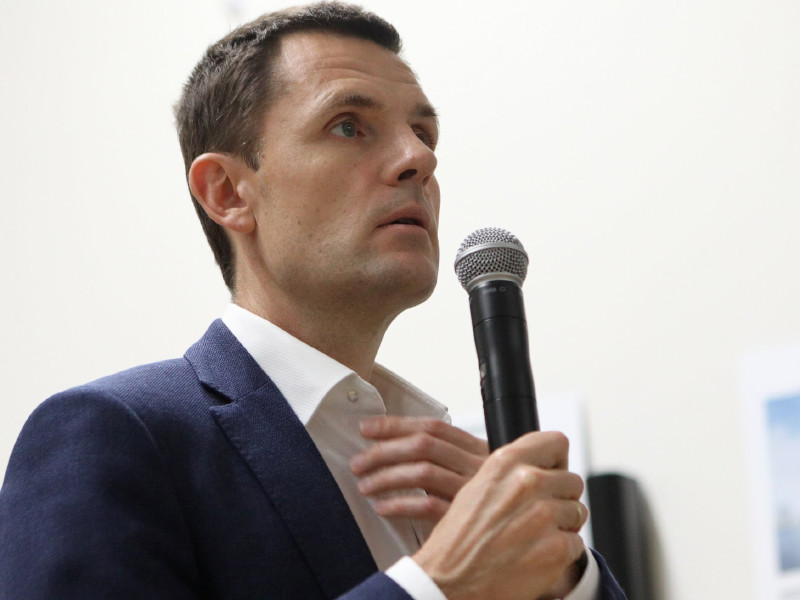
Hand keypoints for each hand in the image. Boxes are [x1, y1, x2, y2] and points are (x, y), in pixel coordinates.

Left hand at [349, 416, 487, 522]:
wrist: (521, 533)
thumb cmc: (492, 504)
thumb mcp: (476, 472)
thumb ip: (447, 459)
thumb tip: (395, 446)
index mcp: (478, 448)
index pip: (433, 427)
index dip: (396, 425)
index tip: (367, 428)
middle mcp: (478, 465)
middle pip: (423, 446)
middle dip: (384, 451)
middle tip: (358, 462)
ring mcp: (474, 492)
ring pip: (423, 473)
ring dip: (386, 477)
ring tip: (365, 485)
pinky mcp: (467, 520)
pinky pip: (427, 507)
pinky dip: (399, 505)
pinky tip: (383, 507)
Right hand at [411, 431, 587, 599]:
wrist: (449, 581)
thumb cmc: (458, 539)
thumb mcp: (476, 487)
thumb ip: (510, 472)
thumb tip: (540, 467)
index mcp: (505, 462)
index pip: (556, 442)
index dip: (555, 461)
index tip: (551, 472)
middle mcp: (527, 482)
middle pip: (572, 480)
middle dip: (560, 497)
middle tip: (537, 515)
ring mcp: (544, 515)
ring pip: (577, 512)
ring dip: (562, 525)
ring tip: (533, 537)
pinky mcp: (556, 548)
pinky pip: (576, 543)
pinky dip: (560, 552)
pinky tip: (535, 555)